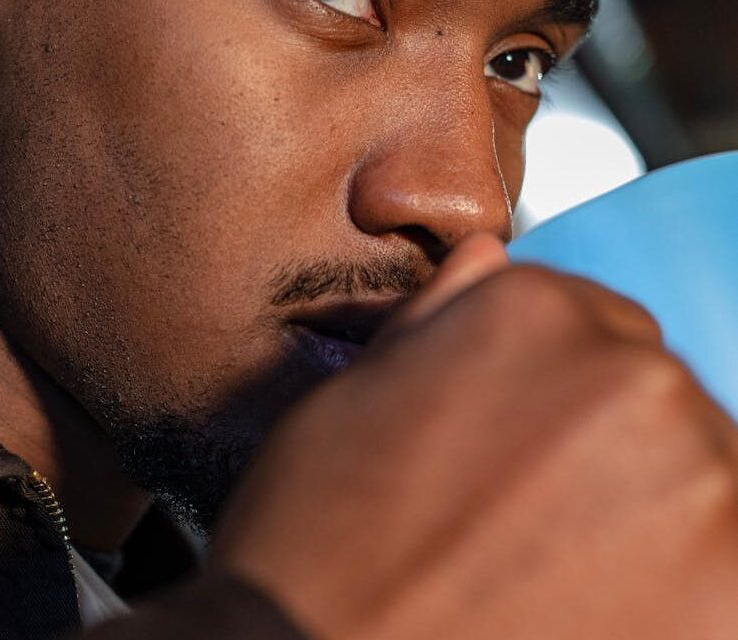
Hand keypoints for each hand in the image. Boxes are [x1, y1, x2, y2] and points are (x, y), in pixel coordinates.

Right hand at [213, 234, 737, 638]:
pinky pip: (724, 555)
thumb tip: (488, 260)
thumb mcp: (352, 396)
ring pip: (701, 470)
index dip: (553, 384)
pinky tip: (600, 607)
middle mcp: (628, 375)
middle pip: (650, 390)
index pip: (592, 317)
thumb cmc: (317, 547)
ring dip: (645, 509)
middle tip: (530, 510)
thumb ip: (438, 315)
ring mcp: (695, 481)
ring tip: (557, 566)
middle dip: (601, 441)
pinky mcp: (732, 588)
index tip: (528, 438)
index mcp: (530, 310)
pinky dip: (680, 579)